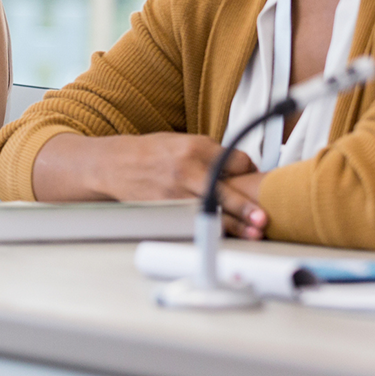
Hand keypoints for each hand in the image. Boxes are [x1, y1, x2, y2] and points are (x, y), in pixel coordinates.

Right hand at [37, 132, 267, 238]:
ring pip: (212, 210)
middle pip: (225, 189)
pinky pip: (193, 221)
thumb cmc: (148, 152)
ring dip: (234, 224)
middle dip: (246, 206)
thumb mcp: (179, 141)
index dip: (247, 171)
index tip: (251, 178)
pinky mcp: (166, 208)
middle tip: (263, 217)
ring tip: (252, 232)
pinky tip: (221, 234)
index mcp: (195, 146)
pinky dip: (209, 228)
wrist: (112, 164)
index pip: (236, 160)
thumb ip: (208, 153)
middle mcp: (187, 168)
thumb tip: (236, 166)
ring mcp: (176, 191)